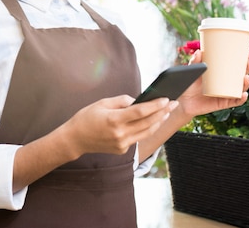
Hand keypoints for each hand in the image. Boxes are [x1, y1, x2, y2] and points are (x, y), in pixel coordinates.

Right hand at [62, 94, 177, 157]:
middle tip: (173, 104)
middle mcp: (120, 134)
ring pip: (147, 132)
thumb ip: (121, 101)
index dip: (155, 105)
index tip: (165, 99)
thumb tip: (138, 100)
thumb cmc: (86, 118)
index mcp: (114, 120)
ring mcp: (122, 144)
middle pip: (148, 123)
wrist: (75, 139)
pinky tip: (152, 121)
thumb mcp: (101, 103)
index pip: (140, 112)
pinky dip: (146, 129)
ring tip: (166, 112)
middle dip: (162, 112)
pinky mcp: (122, 150)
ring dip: (159, 122)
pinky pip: (138, 138)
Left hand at [176, 49, 248, 118]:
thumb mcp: (192, 72)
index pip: (235, 66)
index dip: (244, 60)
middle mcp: (226, 84)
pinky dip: (241, 99)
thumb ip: (195, 62)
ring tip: (246, 77)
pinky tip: (243, 94)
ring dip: (246, 83)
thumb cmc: (189, 85)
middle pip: (241, 76)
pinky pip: (234, 102)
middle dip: (248, 69)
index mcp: (221, 75)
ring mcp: (225, 94)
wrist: (182, 101)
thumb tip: (200, 51)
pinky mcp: (222, 103)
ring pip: (240, 89)